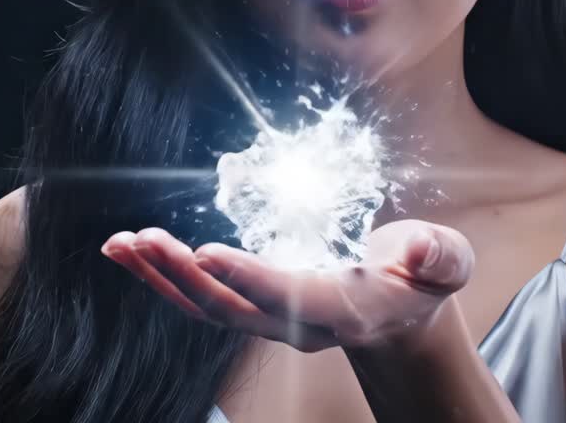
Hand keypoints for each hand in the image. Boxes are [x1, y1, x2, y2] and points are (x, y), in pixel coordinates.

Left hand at [101, 219, 474, 352]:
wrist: (399, 313)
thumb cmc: (420, 278)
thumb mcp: (445, 263)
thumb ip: (438, 258)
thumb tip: (420, 251)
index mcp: (345, 309)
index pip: (291, 297)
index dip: (250, 277)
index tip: (208, 251)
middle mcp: (298, 325)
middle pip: (233, 309)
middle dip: (186, 276)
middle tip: (145, 239)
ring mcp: (268, 320)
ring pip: (205, 307)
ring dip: (161, 277)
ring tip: (121, 244)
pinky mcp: (249, 307)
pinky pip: (198, 297)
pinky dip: (161, 275)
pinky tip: (129, 250)